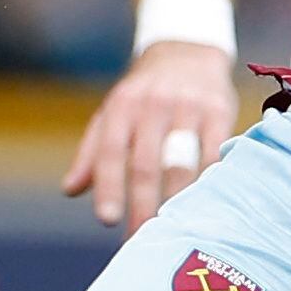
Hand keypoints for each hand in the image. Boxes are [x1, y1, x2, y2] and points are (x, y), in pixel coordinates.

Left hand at [66, 39, 235, 225]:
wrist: (187, 50)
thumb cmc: (143, 93)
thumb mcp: (112, 113)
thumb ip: (92, 152)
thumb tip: (70, 190)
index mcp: (122, 107)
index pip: (111, 151)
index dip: (109, 187)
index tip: (108, 219)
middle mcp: (153, 104)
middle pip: (147, 164)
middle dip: (143, 205)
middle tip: (143, 240)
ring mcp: (189, 106)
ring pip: (182, 162)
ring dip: (178, 200)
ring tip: (176, 230)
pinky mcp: (219, 110)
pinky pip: (216, 151)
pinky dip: (211, 180)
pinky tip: (209, 205)